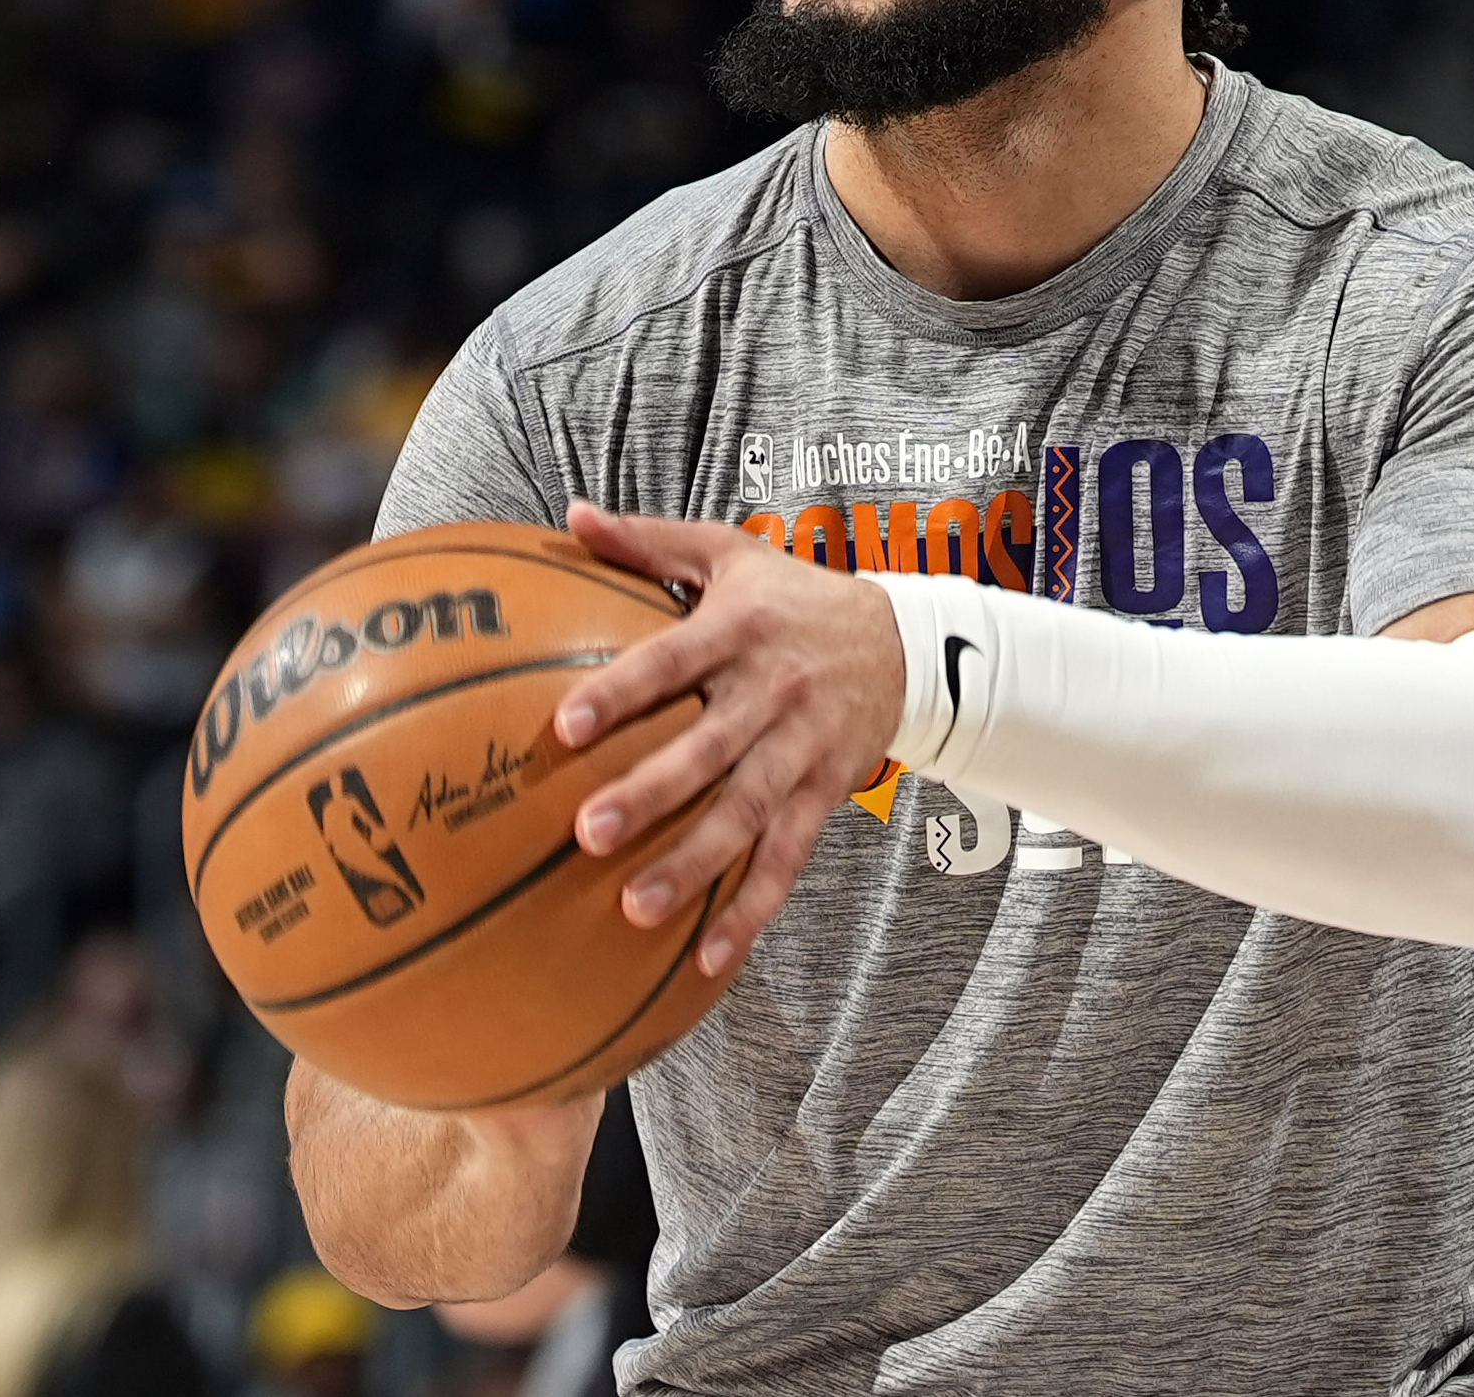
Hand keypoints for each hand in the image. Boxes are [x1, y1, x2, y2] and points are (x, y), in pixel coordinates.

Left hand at [554, 501, 904, 976]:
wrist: (907, 641)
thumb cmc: (793, 596)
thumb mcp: (730, 553)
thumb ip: (648, 541)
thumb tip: (570, 515)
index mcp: (738, 631)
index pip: (670, 662)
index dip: (621, 692)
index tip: (566, 725)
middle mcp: (770, 693)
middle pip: (708, 749)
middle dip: (651, 792)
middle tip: (588, 832)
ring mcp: (801, 750)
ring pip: (747, 814)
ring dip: (694, 865)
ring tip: (635, 908)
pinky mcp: (824, 793)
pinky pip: (788, 858)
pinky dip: (753, 910)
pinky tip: (710, 959)